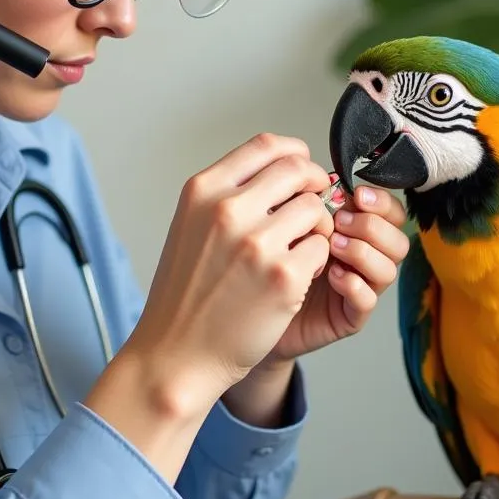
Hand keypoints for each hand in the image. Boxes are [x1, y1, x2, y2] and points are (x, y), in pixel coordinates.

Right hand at [127, 133, 333, 409]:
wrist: (176, 353)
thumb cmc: (185, 293)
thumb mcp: (191, 225)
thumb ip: (229, 194)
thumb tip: (283, 169)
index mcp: (203, 191)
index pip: (265, 145)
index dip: (295, 153)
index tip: (303, 167)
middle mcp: (228, 210)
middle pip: (299, 170)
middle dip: (315, 185)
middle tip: (313, 207)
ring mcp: (257, 243)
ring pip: (316, 209)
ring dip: (316, 227)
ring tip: (297, 250)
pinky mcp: (283, 277)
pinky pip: (322, 248)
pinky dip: (317, 261)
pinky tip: (296, 277)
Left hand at [267, 183, 408, 361]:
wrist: (254, 304)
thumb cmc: (273, 260)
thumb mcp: (294, 222)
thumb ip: (316, 202)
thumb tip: (330, 179)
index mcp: (358, 231)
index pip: (392, 213)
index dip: (382, 202)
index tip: (358, 194)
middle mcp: (366, 259)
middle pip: (399, 241)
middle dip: (372, 227)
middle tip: (340, 222)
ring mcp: (361, 288)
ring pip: (389, 270)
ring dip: (363, 253)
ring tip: (332, 247)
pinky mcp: (349, 316)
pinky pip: (368, 301)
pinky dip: (355, 286)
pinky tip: (332, 276)